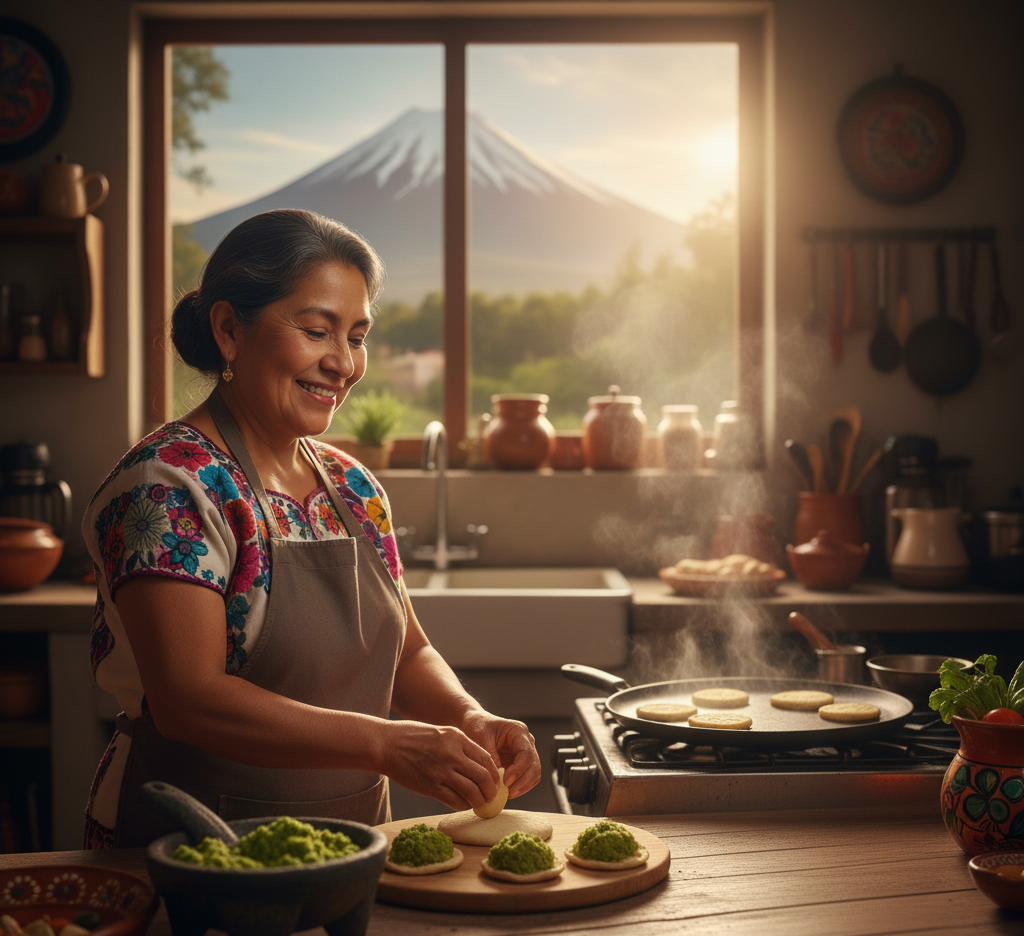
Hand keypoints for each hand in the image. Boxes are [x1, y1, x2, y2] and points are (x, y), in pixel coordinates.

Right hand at [380, 721, 499, 810]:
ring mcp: (441, 771)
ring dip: (479, 801)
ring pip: (472, 792)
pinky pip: (454, 800)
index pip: (486, 759)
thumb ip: (459, 745)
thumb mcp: (441, 732)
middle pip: (483, 777)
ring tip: (479, 804)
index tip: (495, 782)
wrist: (386, 744)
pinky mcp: (430, 786)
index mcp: (457, 738)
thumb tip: (477, 763)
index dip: (494, 774)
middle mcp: (452, 754)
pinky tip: (462, 804)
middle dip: (491, 791)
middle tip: (491, 797)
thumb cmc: (412, 737)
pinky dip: (462, 805)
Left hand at [459, 711, 541, 799]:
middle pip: (534, 765)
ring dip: (523, 786)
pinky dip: (521, 787)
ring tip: (507, 794)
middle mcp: (526, 742)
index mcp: (518, 731)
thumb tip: (498, 779)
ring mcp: (525, 753)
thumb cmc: (477, 727)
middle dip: (522, 781)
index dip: (518, 769)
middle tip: (508, 792)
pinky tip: (507, 792)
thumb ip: (490, 757)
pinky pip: (528, 779)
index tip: (505, 781)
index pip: (526, 753)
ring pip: (534, 774)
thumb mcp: (480, 738)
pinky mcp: (521, 764)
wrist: (475, 723)